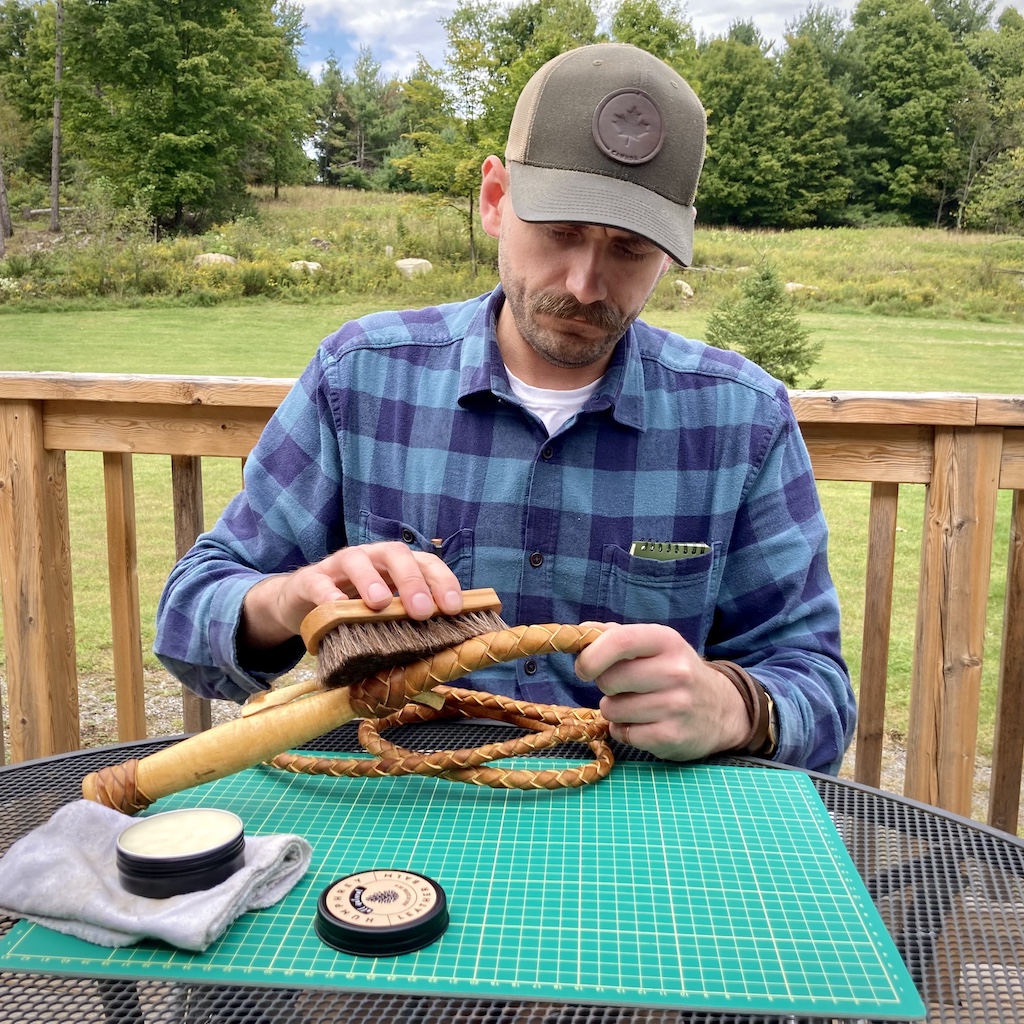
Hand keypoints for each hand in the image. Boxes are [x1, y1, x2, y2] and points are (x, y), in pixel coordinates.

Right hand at [240, 541, 463, 648]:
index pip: (426, 562)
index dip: (442, 581)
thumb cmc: (354, 608)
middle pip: (395, 554)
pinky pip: (318, 582)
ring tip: (380, 604)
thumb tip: (442, 654)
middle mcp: (371, 557)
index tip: (452, 608)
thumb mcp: (384, 614)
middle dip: (412, 580)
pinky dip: (328, 593)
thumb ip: (407, 622)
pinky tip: (336, 608)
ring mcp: (339, 566)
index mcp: (396, 565)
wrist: (302, 601)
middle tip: (422, 610)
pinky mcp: (310, 579)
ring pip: (357, 559)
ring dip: (371, 580)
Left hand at [574, 623, 750, 760]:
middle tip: (622, 687)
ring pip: (612, 710)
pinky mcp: (673, 737)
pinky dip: (625, 732)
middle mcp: (675, 670)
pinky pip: (624, 734)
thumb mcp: (654, 645)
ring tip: (636, 706)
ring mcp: (676, 706)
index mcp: (666, 640)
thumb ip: (616, 636)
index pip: (620, 641)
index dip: (592, 655)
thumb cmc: (675, 671)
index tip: (583, 668)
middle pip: (609, 680)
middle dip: (605, 686)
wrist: (722, 709)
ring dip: (615, 711)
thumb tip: (581, 632)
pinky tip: (644, 725)